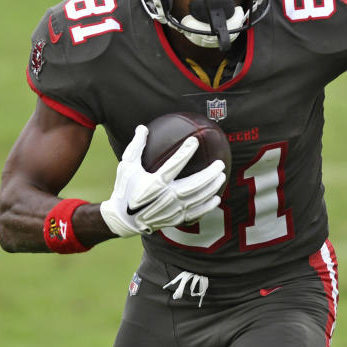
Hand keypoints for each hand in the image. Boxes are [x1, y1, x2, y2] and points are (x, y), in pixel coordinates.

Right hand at [100, 126, 225, 236]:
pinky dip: (207, 206)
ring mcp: (172, 210)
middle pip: (193, 185)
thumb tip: (143, 127)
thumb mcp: (125, 166)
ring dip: (211, 188)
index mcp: (154, 183)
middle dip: (209, 174)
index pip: (173, 165)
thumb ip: (136, 146)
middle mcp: (165, 197)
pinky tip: (216, 199)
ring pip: (197, 199)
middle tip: (220, 164)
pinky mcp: (175, 219)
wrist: (124, 219)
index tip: (195, 141)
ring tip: (222, 176)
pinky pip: (195, 213)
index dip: (185, 152)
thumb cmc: (125, 188)